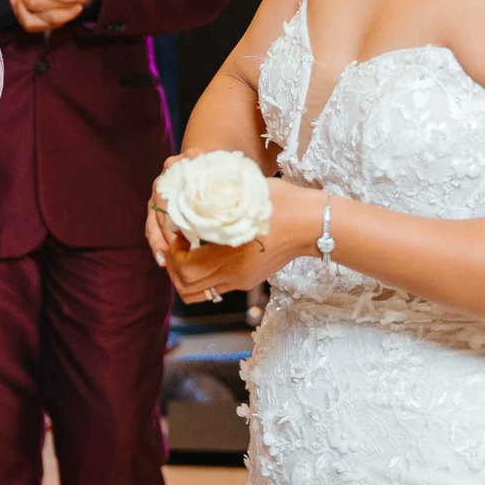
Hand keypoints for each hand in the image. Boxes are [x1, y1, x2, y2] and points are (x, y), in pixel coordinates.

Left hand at [146, 164, 322, 302]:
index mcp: (229, 256)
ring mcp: (241, 281)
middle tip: (174, 244)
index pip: (183, 268)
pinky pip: (216, 287)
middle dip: (173, 267)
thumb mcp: (244, 196)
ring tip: (187, 251)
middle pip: (186, 287)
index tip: (173, 233)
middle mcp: (232, 275)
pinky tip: (206, 252)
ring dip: (186, 275)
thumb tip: (188, 192)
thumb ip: (215, 200)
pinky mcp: (249, 280)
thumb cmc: (281, 204)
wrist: (313, 224)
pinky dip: (202, 275)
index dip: (171, 253)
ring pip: (200, 292)